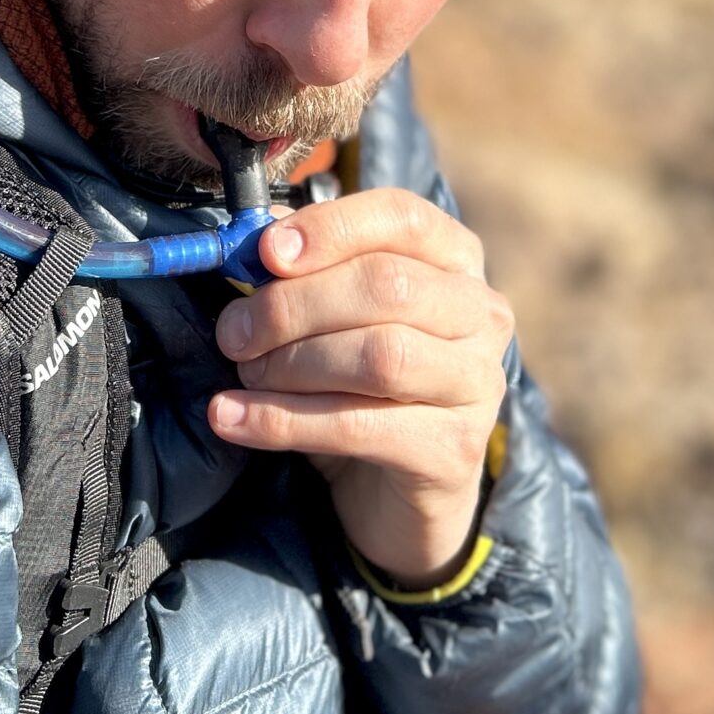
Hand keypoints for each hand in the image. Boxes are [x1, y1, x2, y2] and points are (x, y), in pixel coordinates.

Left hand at [207, 188, 511, 587]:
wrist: (399, 495)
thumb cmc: (363, 388)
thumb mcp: (334, 320)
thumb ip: (302, 272)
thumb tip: (254, 236)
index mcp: (455, 262)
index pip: (403, 217)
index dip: (330, 228)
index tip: (265, 254)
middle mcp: (481, 315)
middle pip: (387, 285)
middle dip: (294, 305)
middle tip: (234, 333)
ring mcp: (476, 384)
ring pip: (379, 355)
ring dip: (291, 363)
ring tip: (244, 374)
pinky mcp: (454, 451)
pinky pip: (358, 426)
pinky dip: (282, 421)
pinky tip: (232, 418)